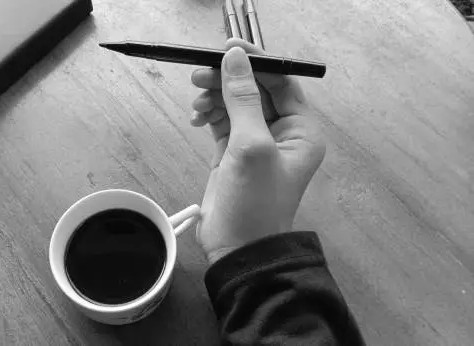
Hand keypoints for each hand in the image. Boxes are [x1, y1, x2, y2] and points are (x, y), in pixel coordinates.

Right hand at [191, 39, 325, 263]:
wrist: (237, 249)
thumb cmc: (254, 199)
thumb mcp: (251, 145)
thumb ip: (242, 99)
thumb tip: (233, 56)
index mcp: (301, 129)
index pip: (281, 82)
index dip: (256, 62)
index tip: (226, 48)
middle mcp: (282, 132)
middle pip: (254, 89)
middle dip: (228, 80)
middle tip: (199, 74)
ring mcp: (256, 142)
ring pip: (234, 103)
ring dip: (215, 97)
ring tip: (196, 102)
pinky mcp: (232, 152)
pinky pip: (221, 121)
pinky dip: (209, 114)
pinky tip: (196, 118)